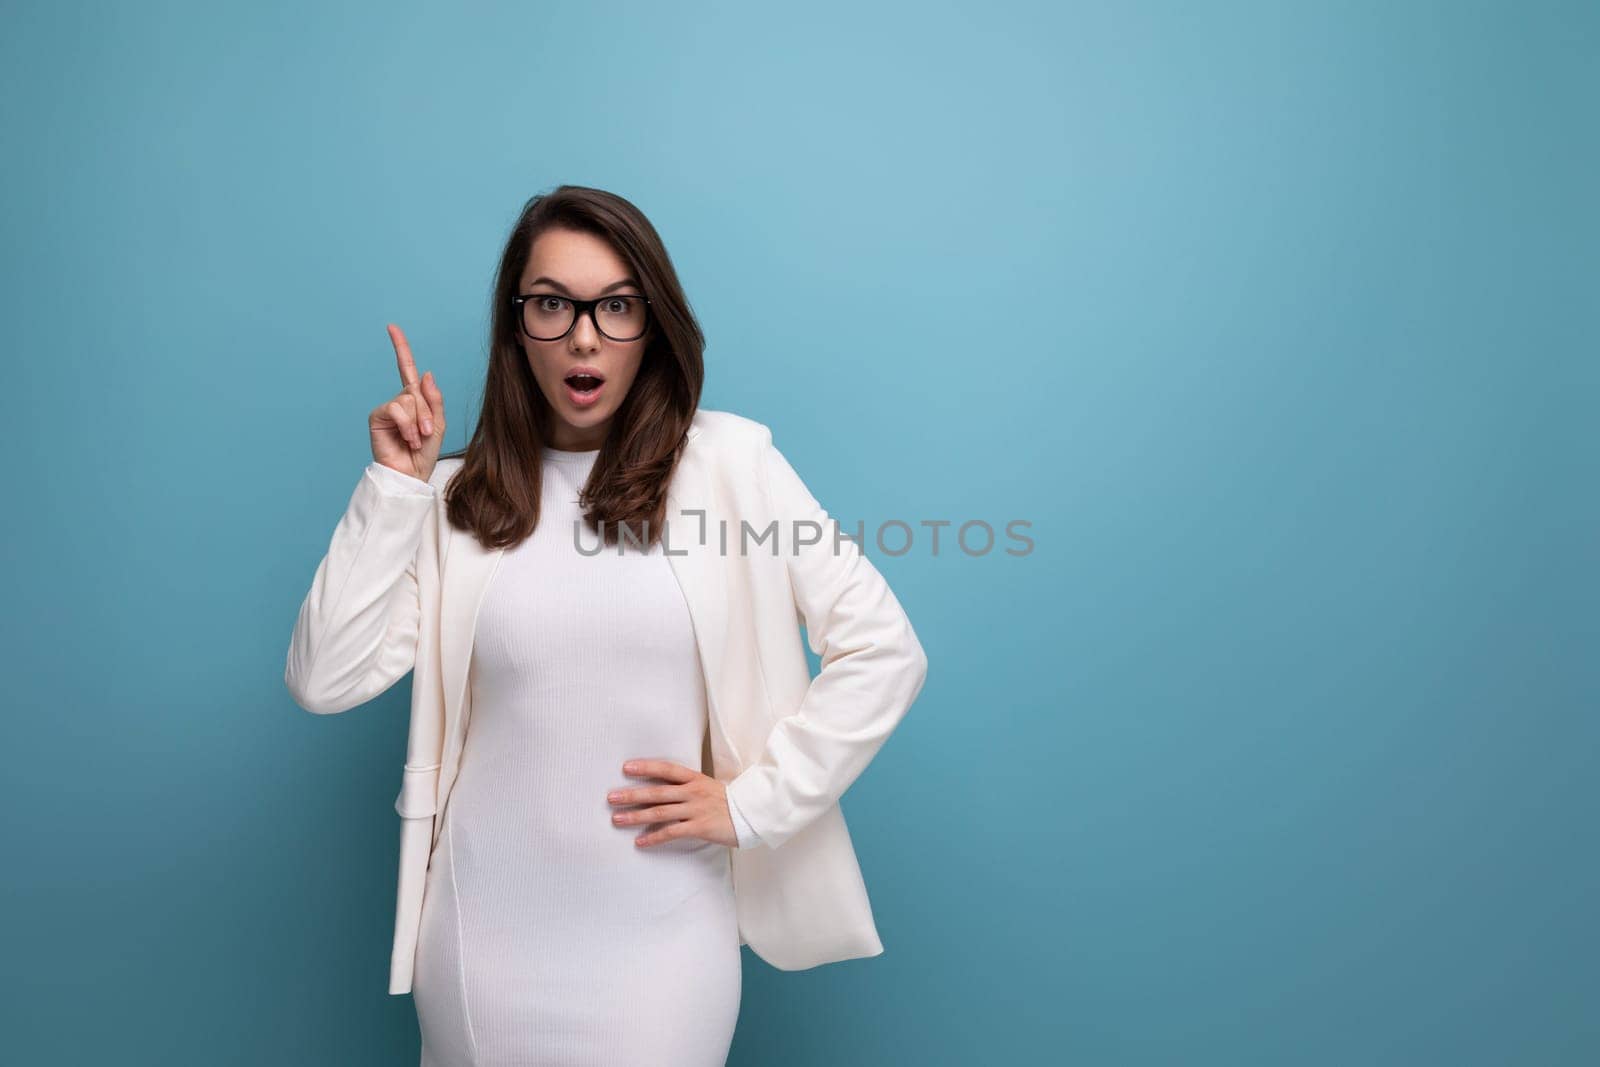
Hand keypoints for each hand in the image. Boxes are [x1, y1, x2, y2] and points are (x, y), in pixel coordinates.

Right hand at [369, 323, 445, 482]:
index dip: (400, 348)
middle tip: (426, 434)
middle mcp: (400, 401)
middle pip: (416, 390)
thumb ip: (434, 399)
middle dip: (427, 413)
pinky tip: (407, 439)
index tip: (392, 327)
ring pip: (408, 399)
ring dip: (418, 422)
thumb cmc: (425, 453)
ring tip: (416, 439)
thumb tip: (426, 372)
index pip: (407, 369)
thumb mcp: (438, 424)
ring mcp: (388, 408)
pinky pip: (397, 409)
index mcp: (415, 400)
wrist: (412, 474)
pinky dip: (407, 425)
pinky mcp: (378, 416)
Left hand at [606, 759, 737, 847]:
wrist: (752, 815)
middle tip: (610, 798)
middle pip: (657, 792)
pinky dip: (654, 837)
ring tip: (617, 819)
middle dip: (632, 795)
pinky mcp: (699, 827)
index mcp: (695, 779)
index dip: (646, 767)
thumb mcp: (708, 787)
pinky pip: (671, 832)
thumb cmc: (727, 802)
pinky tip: (640, 842)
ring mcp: (695, 809)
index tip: (626, 768)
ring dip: (636, 816)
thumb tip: (662, 788)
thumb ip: (687, 786)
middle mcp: (693, 792)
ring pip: (660, 812)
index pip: (666, 770)